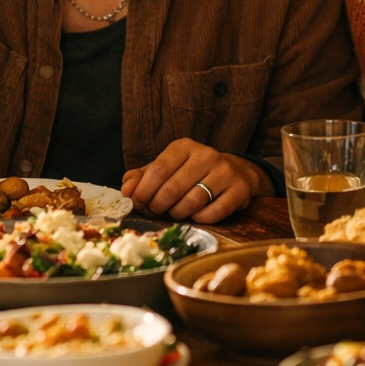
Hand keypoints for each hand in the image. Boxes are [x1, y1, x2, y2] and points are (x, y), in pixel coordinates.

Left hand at [121, 139, 269, 222]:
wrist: (235, 172)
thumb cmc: (192, 173)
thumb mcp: (167, 168)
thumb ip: (142, 177)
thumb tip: (125, 191)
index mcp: (184, 146)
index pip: (158, 169)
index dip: (144, 191)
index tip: (137, 203)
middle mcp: (206, 155)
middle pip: (173, 188)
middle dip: (158, 206)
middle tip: (154, 212)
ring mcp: (225, 171)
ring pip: (193, 202)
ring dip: (178, 214)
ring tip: (174, 213)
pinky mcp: (239, 189)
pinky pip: (214, 212)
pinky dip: (201, 219)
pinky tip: (196, 216)